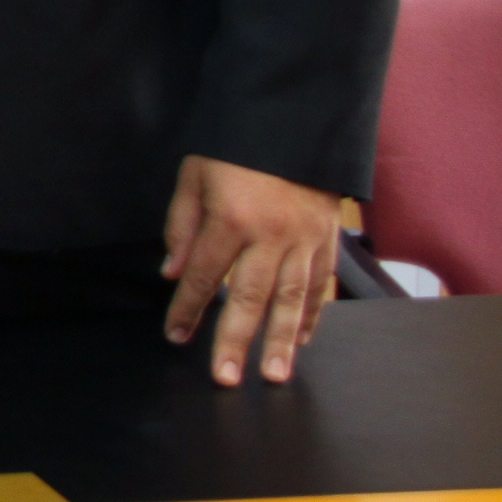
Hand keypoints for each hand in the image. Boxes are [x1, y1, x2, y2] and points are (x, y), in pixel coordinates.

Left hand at [163, 154, 341, 385]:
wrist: (294, 123)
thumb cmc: (236, 148)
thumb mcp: (194, 175)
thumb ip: (182, 225)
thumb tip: (173, 273)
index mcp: (232, 218)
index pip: (205, 274)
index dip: (188, 308)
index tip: (176, 336)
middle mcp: (271, 235)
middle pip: (251, 297)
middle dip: (236, 340)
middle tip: (226, 378)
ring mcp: (305, 240)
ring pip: (293, 300)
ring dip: (282, 341)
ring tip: (274, 375)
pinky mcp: (328, 239)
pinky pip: (320, 285)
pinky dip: (313, 316)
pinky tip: (304, 341)